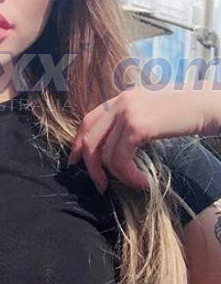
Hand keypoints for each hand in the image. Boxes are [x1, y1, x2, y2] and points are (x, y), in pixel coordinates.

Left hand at [67, 81, 218, 194]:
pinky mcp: (138, 126)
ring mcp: (128, 112)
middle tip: (100, 185)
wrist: (211, 107)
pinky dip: (129, 176)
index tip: (76, 162)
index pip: (88, 120)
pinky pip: (120, 159)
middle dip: (91, 166)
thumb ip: (133, 123)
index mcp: (123, 97)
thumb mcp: (154, 114)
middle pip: (89, 138)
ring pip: (106, 154)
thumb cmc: (188, 114)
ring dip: (118, 176)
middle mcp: (121, 101)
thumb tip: (116, 148)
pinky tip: (143, 182)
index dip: (78, 143)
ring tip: (135, 183)